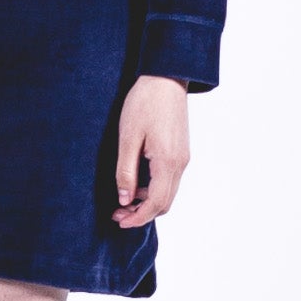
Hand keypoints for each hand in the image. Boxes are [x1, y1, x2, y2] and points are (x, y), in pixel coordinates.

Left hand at [113, 73, 189, 224]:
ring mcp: (183, 157)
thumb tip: (125, 200)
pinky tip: (136, 184)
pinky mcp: (181, 151)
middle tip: (118, 214)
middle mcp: (180, 163)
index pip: (156, 203)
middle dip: (142, 214)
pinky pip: (169, 179)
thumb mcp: (128, 138)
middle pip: (165, 202)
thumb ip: (126, 171)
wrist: (166, 78)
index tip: (120, 221)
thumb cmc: (144, 103)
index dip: (138, 217)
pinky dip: (154, 189)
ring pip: (168, 192)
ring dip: (148, 202)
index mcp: (167, 162)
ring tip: (123, 200)